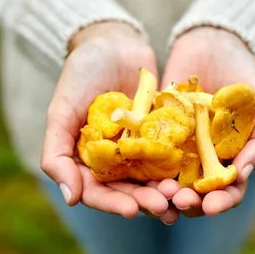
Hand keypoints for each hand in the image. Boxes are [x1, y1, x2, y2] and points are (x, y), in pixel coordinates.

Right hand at [41, 22, 178, 223]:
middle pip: (129, 191)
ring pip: (153, 180)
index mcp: (86, 161)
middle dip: (146, 201)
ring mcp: (139, 151)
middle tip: (165, 207)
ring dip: (167, 192)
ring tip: (182, 200)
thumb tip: (70, 199)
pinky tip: (197, 180)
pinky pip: (174, 158)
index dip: (113, 203)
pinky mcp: (163, 138)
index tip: (132, 210)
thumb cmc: (81, 73)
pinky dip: (183, 171)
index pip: (97, 192)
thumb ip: (57, 153)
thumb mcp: (62, 109)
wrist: (114, 43)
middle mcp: (114, 161)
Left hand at [157, 27, 254, 217]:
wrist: (212, 41)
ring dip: (163, 192)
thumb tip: (243, 175)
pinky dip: (141, 166)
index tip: (211, 205)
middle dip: (189, 201)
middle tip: (178, 201)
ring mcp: (176, 148)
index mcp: (231, 160)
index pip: (227, 191)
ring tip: (159, 192)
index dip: (220, 202)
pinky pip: (145, 154)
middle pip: (196, 192)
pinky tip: (138, 172)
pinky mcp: (153, 132)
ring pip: (168, 180)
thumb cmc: (246, 76)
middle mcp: (202, 161)